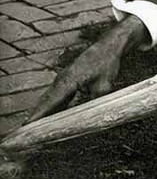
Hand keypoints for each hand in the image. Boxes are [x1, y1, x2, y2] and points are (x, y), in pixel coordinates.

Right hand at [23, 15, 148, 123]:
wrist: (108, 46)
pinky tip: (49, 116)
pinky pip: (56, 95)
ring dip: (42, 112)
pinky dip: (51, 105)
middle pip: (45, 101)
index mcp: (69, 80)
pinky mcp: (66, 79)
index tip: (27, 126)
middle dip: (35, 116)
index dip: (38, 115)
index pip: (50, 101)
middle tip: (25, 132)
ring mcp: (62, 78)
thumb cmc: (106, 64)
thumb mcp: (104, 86)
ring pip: (49, 98)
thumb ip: (93, 102)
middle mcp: (61, 79)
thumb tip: (88, 118)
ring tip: (33, 127)